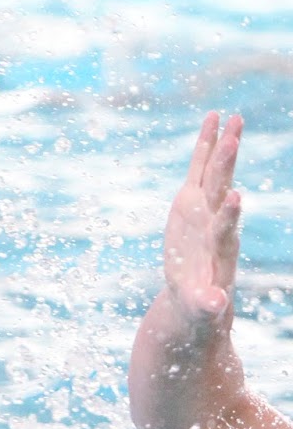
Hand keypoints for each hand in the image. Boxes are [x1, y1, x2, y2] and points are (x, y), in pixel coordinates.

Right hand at [161, 111, 242, 328]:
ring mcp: (205, 208)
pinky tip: (212, 120)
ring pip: (215, 173)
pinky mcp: (192, 201)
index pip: (224, 229)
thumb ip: (209, 305)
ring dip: (223, 146)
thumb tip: (216, 305)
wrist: (198, 296)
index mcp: (217, 249)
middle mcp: (215, 222)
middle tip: (234, 139)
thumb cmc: (201, 307)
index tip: (236, 197)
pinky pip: (199, 168)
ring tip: (233, 118)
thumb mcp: (203, 310)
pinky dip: (205, 145)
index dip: (228, 215)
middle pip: (222, 191)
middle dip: (227, 167)